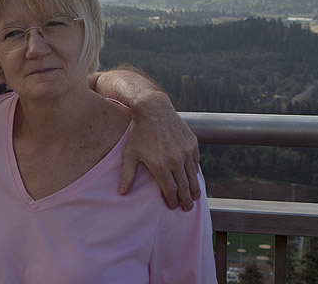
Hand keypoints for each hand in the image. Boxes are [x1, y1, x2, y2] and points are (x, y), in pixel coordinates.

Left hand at [119, 95, 200, 209]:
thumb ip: (127, 174)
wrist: (153, 110)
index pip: (170, 191)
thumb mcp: (130, 153)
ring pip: (192, 177)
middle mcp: (176, 161)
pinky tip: (193, 178)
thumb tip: (121, 193)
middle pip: (184, 187)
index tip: (172, 206)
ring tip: (194, 198)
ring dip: (194, 189)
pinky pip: (195, 163)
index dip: (172, 201)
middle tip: (186, 208)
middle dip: (186, 201)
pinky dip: (194, 173)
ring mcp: (186, 152)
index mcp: (160, 166)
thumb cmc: (139, 132)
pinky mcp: (192, 144)